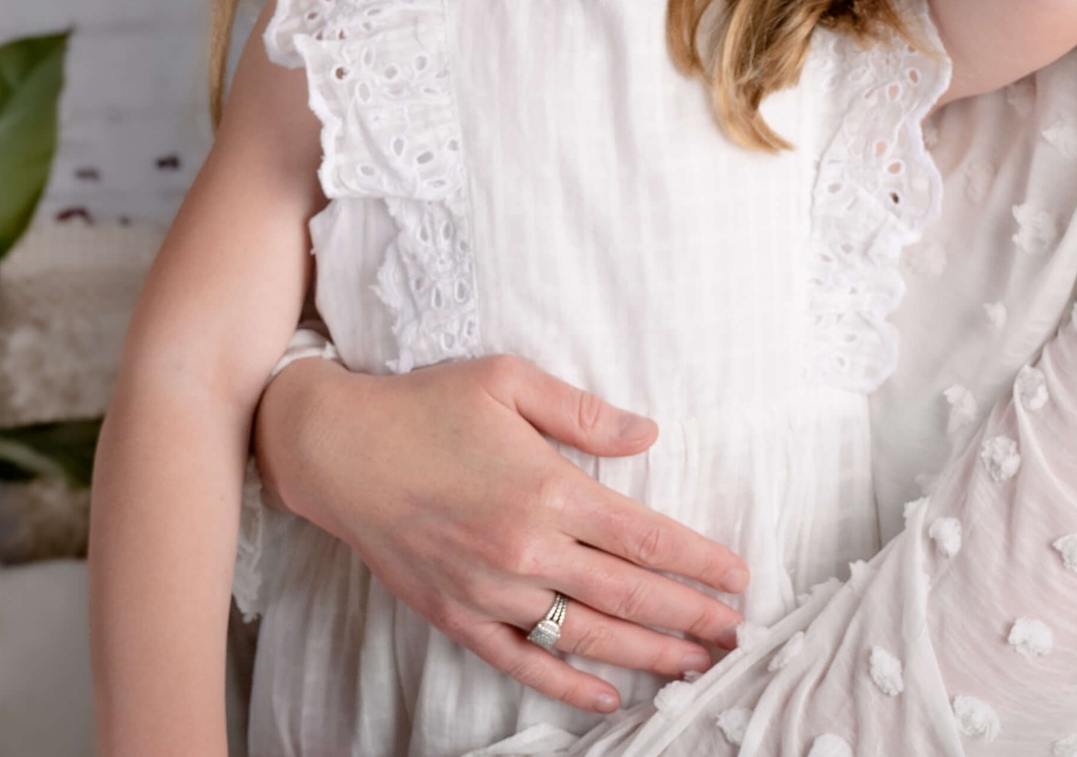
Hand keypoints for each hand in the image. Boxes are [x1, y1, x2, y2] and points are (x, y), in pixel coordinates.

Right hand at [252, 354, 750, 714]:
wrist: (337, 449)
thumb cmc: (425, 406)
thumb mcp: (507, 381)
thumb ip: (583, 412)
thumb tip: (649, 434)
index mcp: (548, 489)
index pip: (645, 538)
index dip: (699, 562)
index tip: (739, 576)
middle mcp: (525, 549)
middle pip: (629, 596)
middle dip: (691, 616)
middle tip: (737, 632)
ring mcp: (490, 591)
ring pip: (586, 636)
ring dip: (648, 654)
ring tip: (696, 664)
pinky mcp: (457, 616)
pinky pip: (523, 662)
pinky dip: (569, 684)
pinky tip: (609, 695)